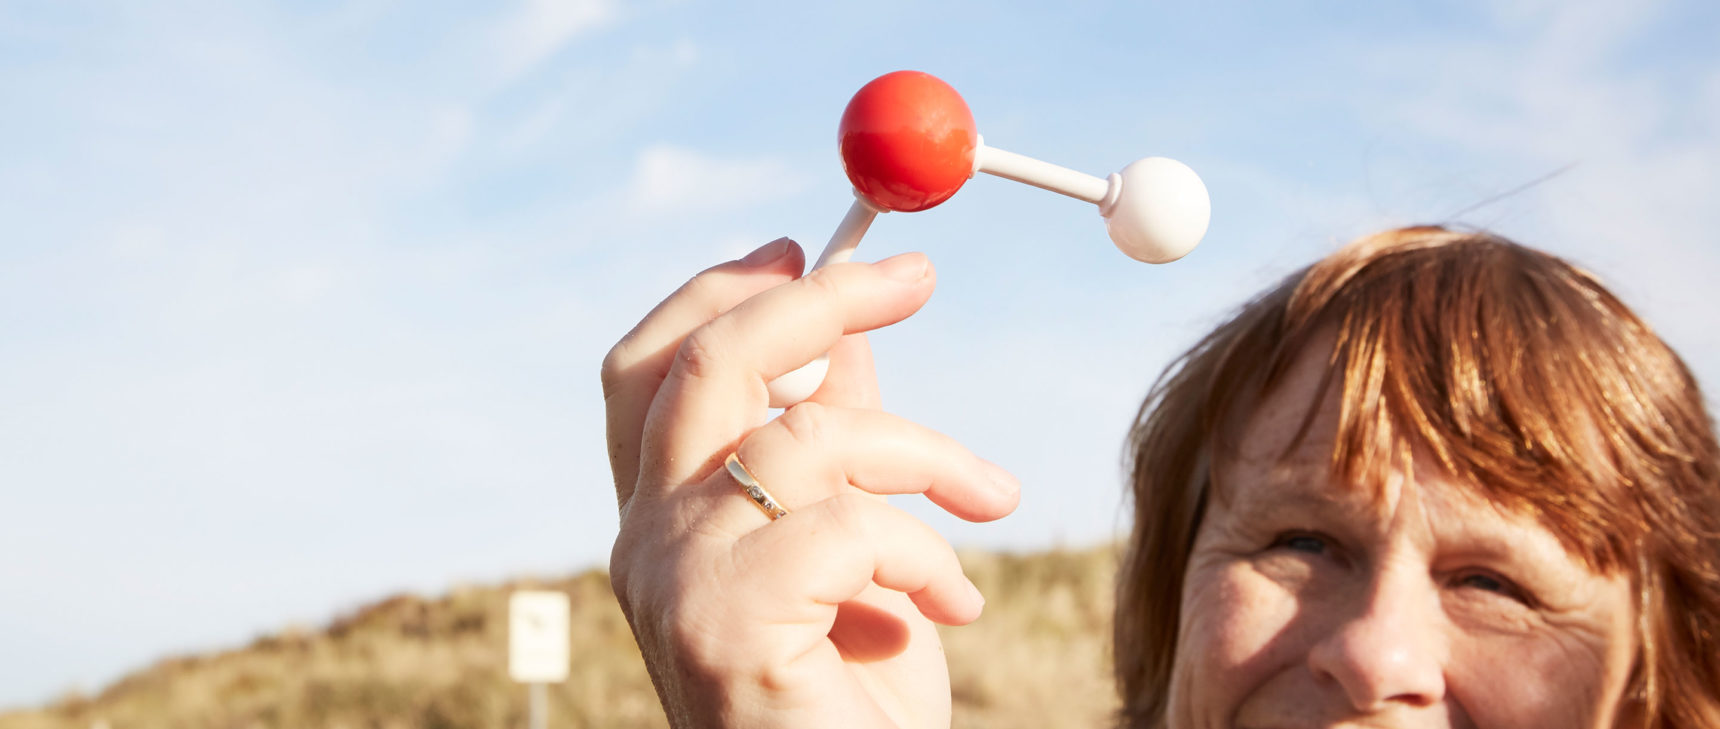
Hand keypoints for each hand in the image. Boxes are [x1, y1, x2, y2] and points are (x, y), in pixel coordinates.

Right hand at [603, 238, 1019, 727]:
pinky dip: (923, 552)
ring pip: (804, 437)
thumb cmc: (854, 701)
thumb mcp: (856, 544)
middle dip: (816, 297)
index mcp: (660, 521)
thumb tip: (849, 329)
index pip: (646, 372)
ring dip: (927, 453)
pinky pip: (845, 527)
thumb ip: (839, 438)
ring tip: (993, 501)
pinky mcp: (723, 629)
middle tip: (917, 276)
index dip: (717, 293)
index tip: (805, 245)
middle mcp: (642, 544)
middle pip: (704, 364)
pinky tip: (956, 605)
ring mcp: (672, 586)